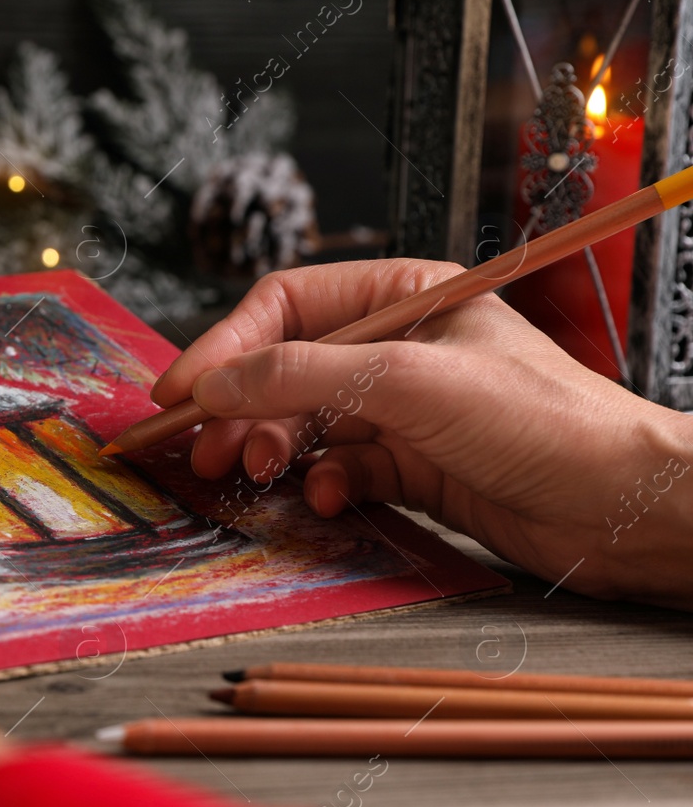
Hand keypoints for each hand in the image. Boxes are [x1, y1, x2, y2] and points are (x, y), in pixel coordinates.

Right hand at [150, 259, 692, 607]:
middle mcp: (399, 349)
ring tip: (254, 472)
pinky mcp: (413, 467)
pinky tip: (330, 497)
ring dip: (272, 447)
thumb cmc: (549, 423)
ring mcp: (404, 410)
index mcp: (405, 298)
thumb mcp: (412, 383)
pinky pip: (339, 468)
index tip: (180, 392)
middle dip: (240, 407)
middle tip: (203, 447)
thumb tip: (216, 383)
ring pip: (305, 422)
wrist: (626, 508)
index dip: (225, 346)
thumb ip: (304, 377)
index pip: (286, 306)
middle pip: (284, 367)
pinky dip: (323, 484)